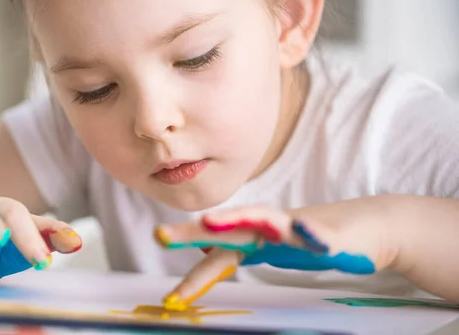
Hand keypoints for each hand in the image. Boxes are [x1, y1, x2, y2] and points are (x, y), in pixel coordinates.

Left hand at [155, 199, 394, 310]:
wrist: (363, 226)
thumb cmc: (313, 239)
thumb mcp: (271, 248)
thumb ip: (240, 251)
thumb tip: (209, 254)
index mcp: (257, 239)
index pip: (218, 258)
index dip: (194, 279)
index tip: (171, 302)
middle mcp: (270, 229)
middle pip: (227, 229)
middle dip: (193, 232)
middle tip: (159, 235)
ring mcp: (298, 227)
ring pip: (265, 219)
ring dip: (237, 219)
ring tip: (210, 223)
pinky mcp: (329, 233)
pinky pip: (321, 236)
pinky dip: (315, 236)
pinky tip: (311, 238)